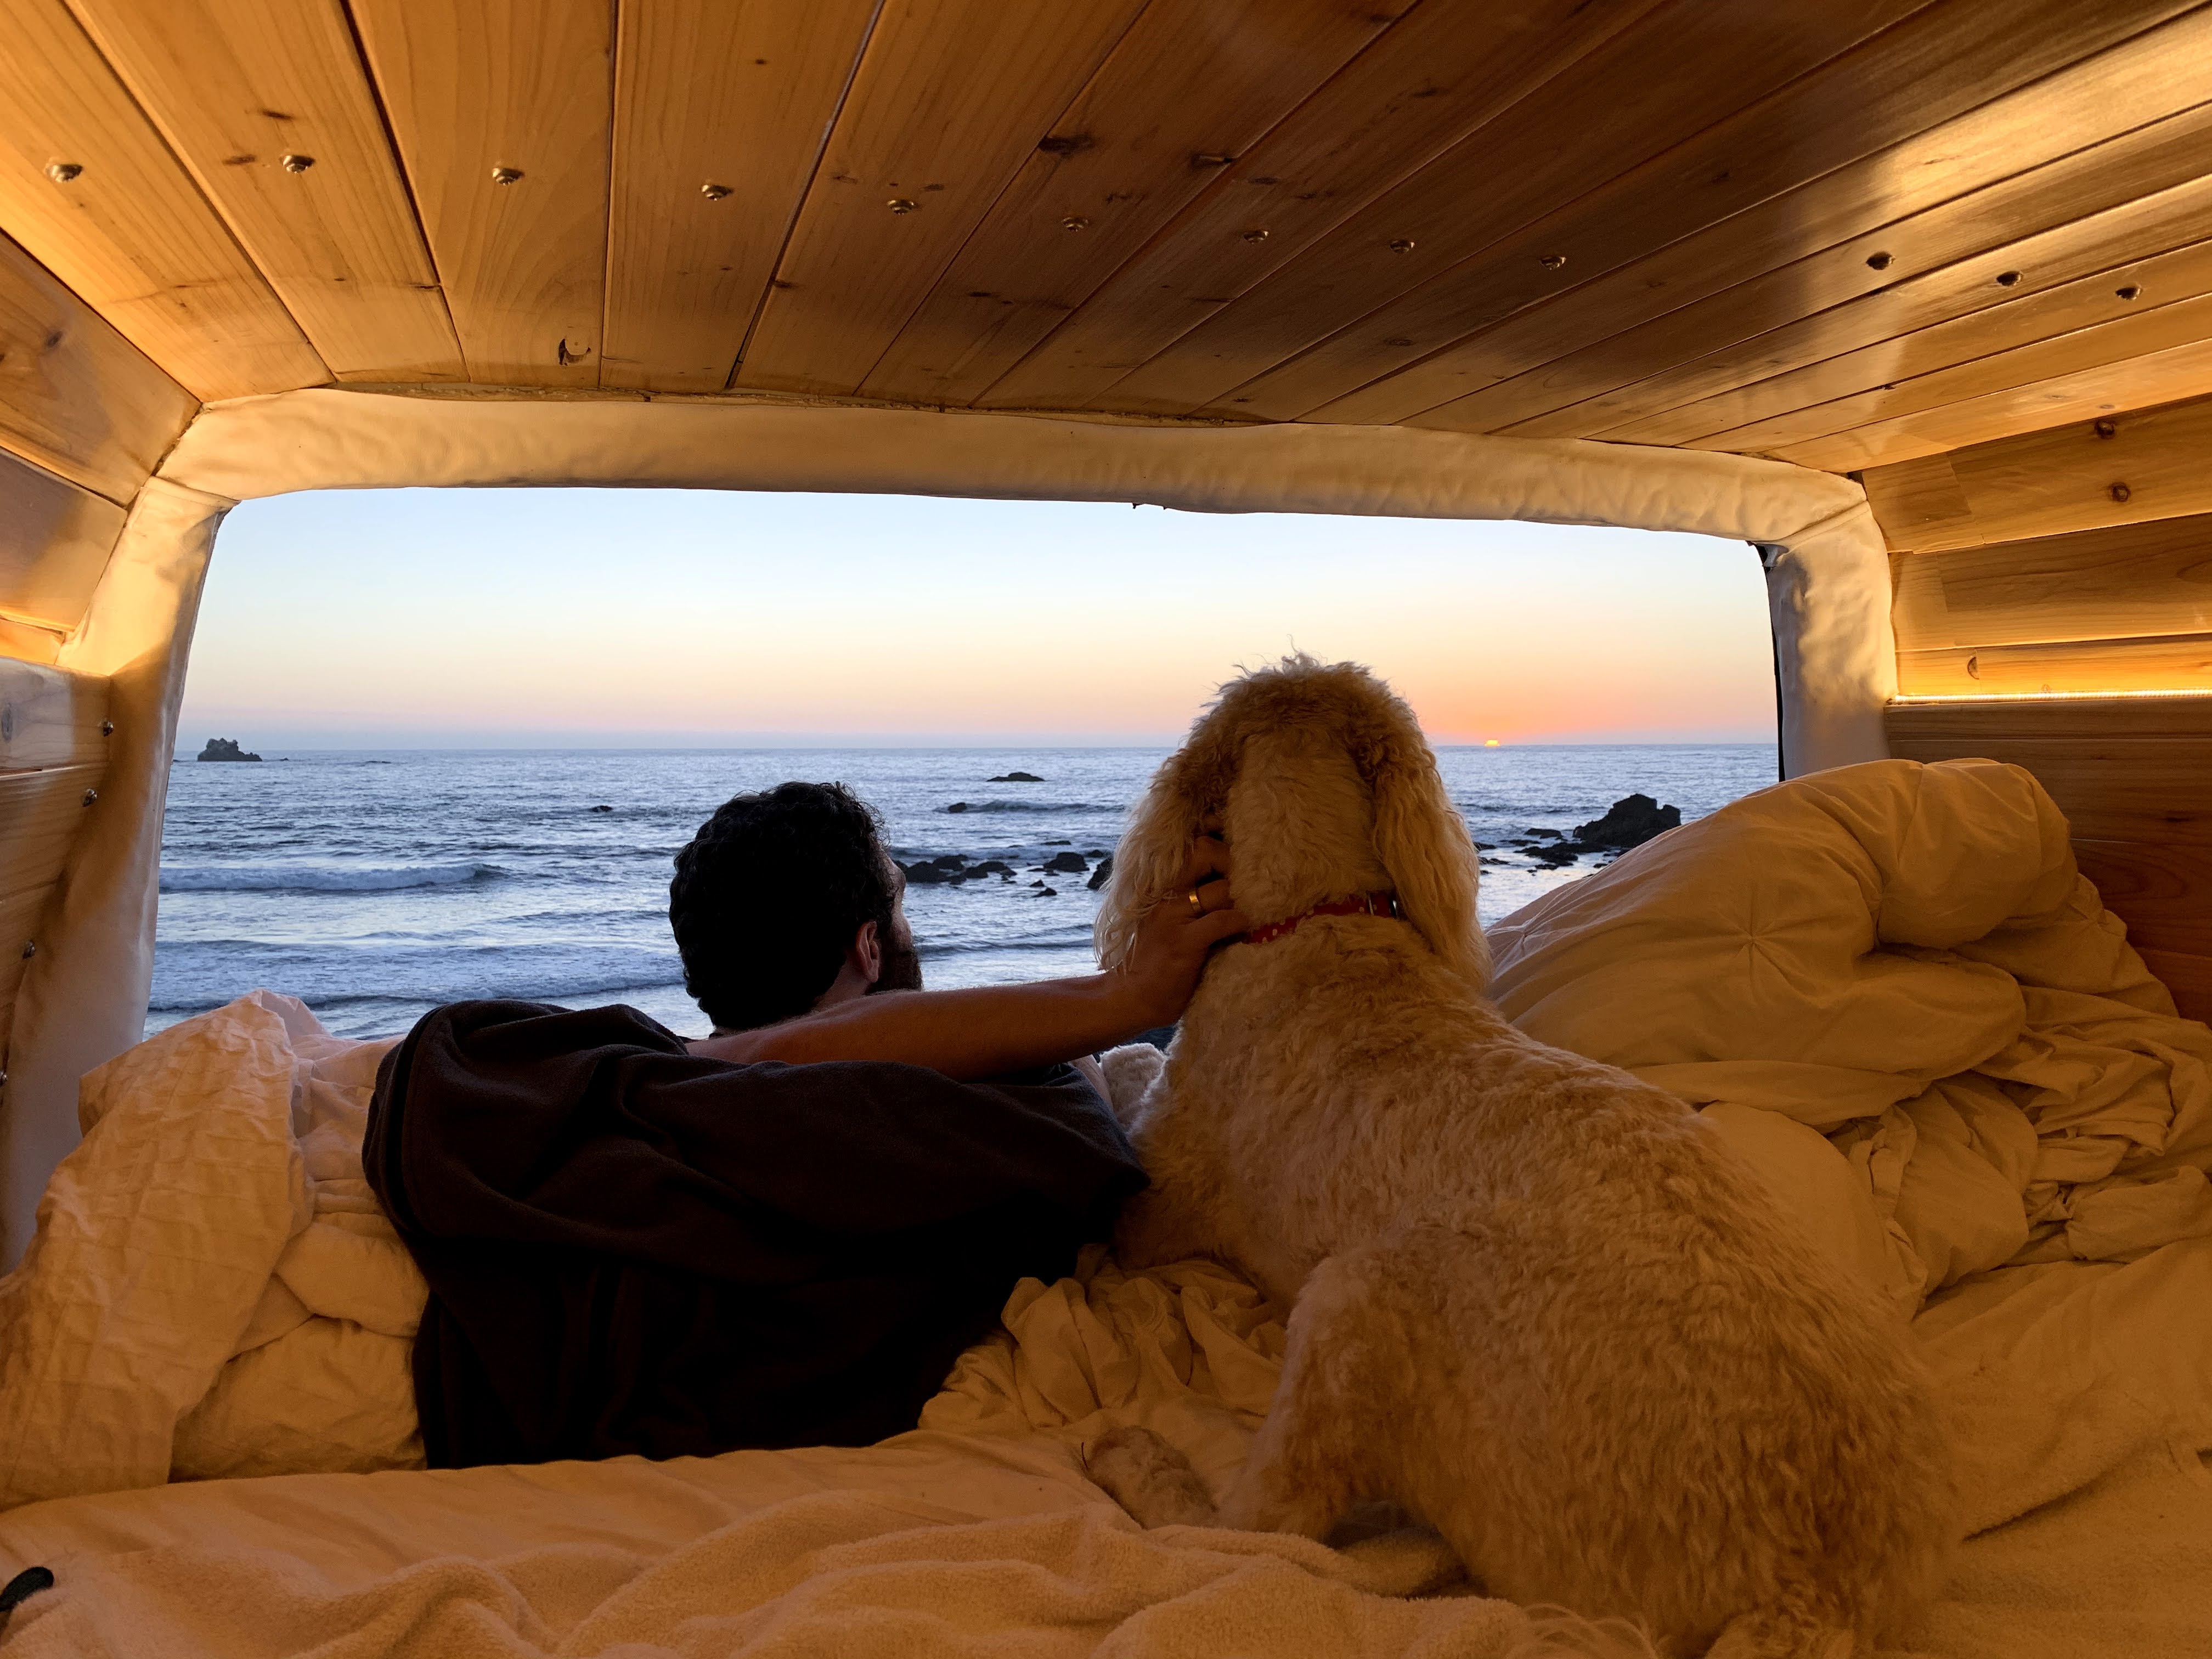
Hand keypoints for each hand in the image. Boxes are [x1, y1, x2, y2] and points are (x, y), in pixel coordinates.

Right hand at [1110, 836, 1245, 1030]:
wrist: (1131, 996)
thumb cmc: (1155, 958)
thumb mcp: (1168, 918)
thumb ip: (1190, 896)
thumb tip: (1231, 880)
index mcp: (1162, 885)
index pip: (1193, 844)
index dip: (1219, 842)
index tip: (1237, 855)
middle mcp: (1165, 894)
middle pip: (1205, 852)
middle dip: (1232, 862)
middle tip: (1247, 882)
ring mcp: (1173, 917)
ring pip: (1220, 888)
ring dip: (1243, 899)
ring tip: (1253, 910)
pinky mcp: (1184, 943)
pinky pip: (1222, 920)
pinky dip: (1240, 923)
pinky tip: (1244, 930)